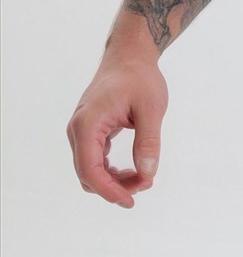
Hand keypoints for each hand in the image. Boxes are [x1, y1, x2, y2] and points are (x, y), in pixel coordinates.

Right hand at [66, 45, 167, 207]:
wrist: (129, 55)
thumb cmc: (140, 78)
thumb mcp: (151, 109)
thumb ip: (148, 142)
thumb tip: (147, 174)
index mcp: (88, 124)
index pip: (90, 170)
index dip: (109, 191)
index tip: (131, 200)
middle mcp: (78, 129)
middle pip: (88, 174)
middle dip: (115, 187)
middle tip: (146, 184)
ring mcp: (81, 130)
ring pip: (90, 169)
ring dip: (113, 180)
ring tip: (143, 177)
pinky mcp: (89, 131)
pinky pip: (93, 159)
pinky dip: (110, 170)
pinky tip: (131, 170)